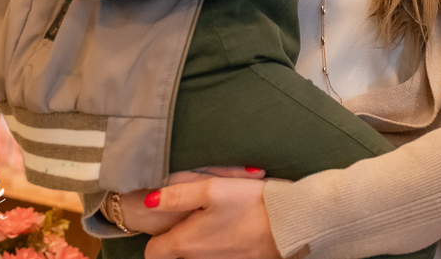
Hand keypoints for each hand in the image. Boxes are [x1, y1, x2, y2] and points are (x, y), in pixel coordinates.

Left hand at [143, 177, 279, 258]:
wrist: (291, 224)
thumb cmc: (251, 204)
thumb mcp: (212, 189)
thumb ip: (177, 195)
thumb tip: (149, 202)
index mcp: (186, 244)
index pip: (152, 252)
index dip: (158, 235)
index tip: (172, 219)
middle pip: (176, 255)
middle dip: (181, 237)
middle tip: (198, 214)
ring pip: (198, 256)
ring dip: (202, 241)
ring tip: (220, 218)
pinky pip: (219, 256)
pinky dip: (221, 245)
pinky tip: (236, 228)